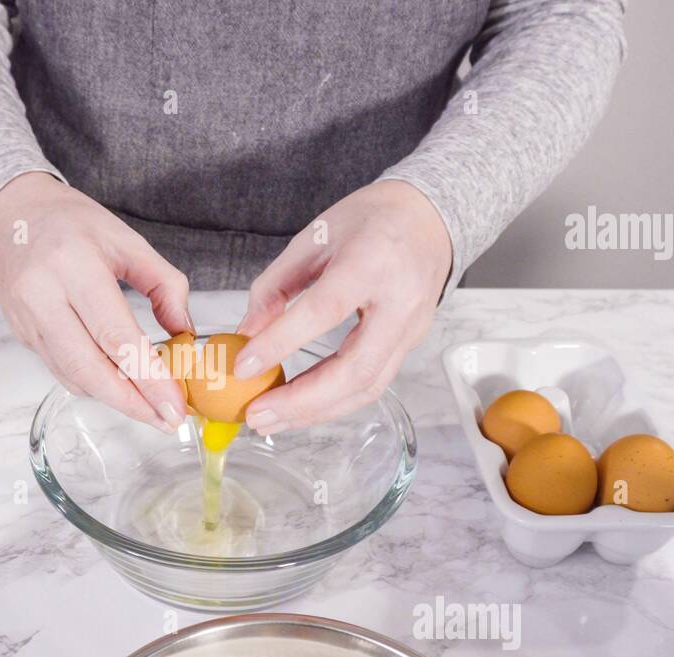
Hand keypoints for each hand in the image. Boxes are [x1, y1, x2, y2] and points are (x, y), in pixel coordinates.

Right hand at [0, 172, 192, 431]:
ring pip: (73, 376)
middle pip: (89, 368)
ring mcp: (26, 319)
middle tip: (167, 420)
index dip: (147, 378)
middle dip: (132, 403)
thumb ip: (164, 285)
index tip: (175, 404)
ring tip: (151, 410)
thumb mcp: (127, 239)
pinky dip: (93, 385)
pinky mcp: (20, 334)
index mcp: (73, 265)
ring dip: (114, 400)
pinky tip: (120, 387)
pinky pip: (60, 370)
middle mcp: (42, 296)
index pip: (115, 336)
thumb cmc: (71, 222)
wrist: (10, 214)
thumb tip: (185, 333)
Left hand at [234, 179, 451, 433]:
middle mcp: (400, 301)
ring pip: (367, 387)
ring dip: (316, 412)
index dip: (281, 342)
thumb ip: (276, 285)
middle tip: (257, 415)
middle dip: (302, 401)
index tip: (243, 367)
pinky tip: (301, 407)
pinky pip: (372, 383)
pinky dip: (334, 402)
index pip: (324, 311)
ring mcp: (412, 328)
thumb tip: (246, 334)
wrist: (430, 217)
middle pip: (355, 369)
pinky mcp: (411, 345)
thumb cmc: (370, 220)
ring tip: (270, 421)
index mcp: (372, 261)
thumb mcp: (313, 236)